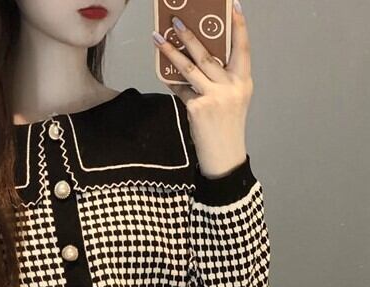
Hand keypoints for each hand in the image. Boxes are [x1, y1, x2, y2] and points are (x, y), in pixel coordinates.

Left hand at [152, 2, 252, 178]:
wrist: (223, 155)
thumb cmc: (226, 128)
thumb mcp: (231, 100)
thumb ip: (218, 82)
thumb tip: (193, 64)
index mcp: (244, 82)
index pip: (243, 48)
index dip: (239, 26)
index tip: (233, 6)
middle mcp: (232, 87)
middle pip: (209, 54)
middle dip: (190, 35)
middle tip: (176, 21)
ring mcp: (215, 97)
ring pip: (190, 68)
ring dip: (171, 52)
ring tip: (158, 38)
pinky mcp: (198, 108)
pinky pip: (181, 90)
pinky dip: (172, 82)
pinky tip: (162, 73)